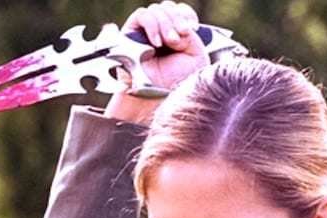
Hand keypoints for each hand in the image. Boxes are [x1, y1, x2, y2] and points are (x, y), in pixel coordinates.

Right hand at [104, 1, 209, 122]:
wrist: (156, 100)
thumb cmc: (176, 85)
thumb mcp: (197, 57)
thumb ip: (191, 35)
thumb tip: (177, 25)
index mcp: (177, 37)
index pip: (181, 12)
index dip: (186, 16)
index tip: (191, 29)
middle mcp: (160, 33)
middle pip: (169, 8)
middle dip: (177, 20)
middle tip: (179, 40)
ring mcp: (144, 33)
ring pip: (156, 10)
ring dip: (166, 23)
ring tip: (170, 43)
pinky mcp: (129, 34)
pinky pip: (141, 15)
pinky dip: (152, 25)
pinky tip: (156, 43)